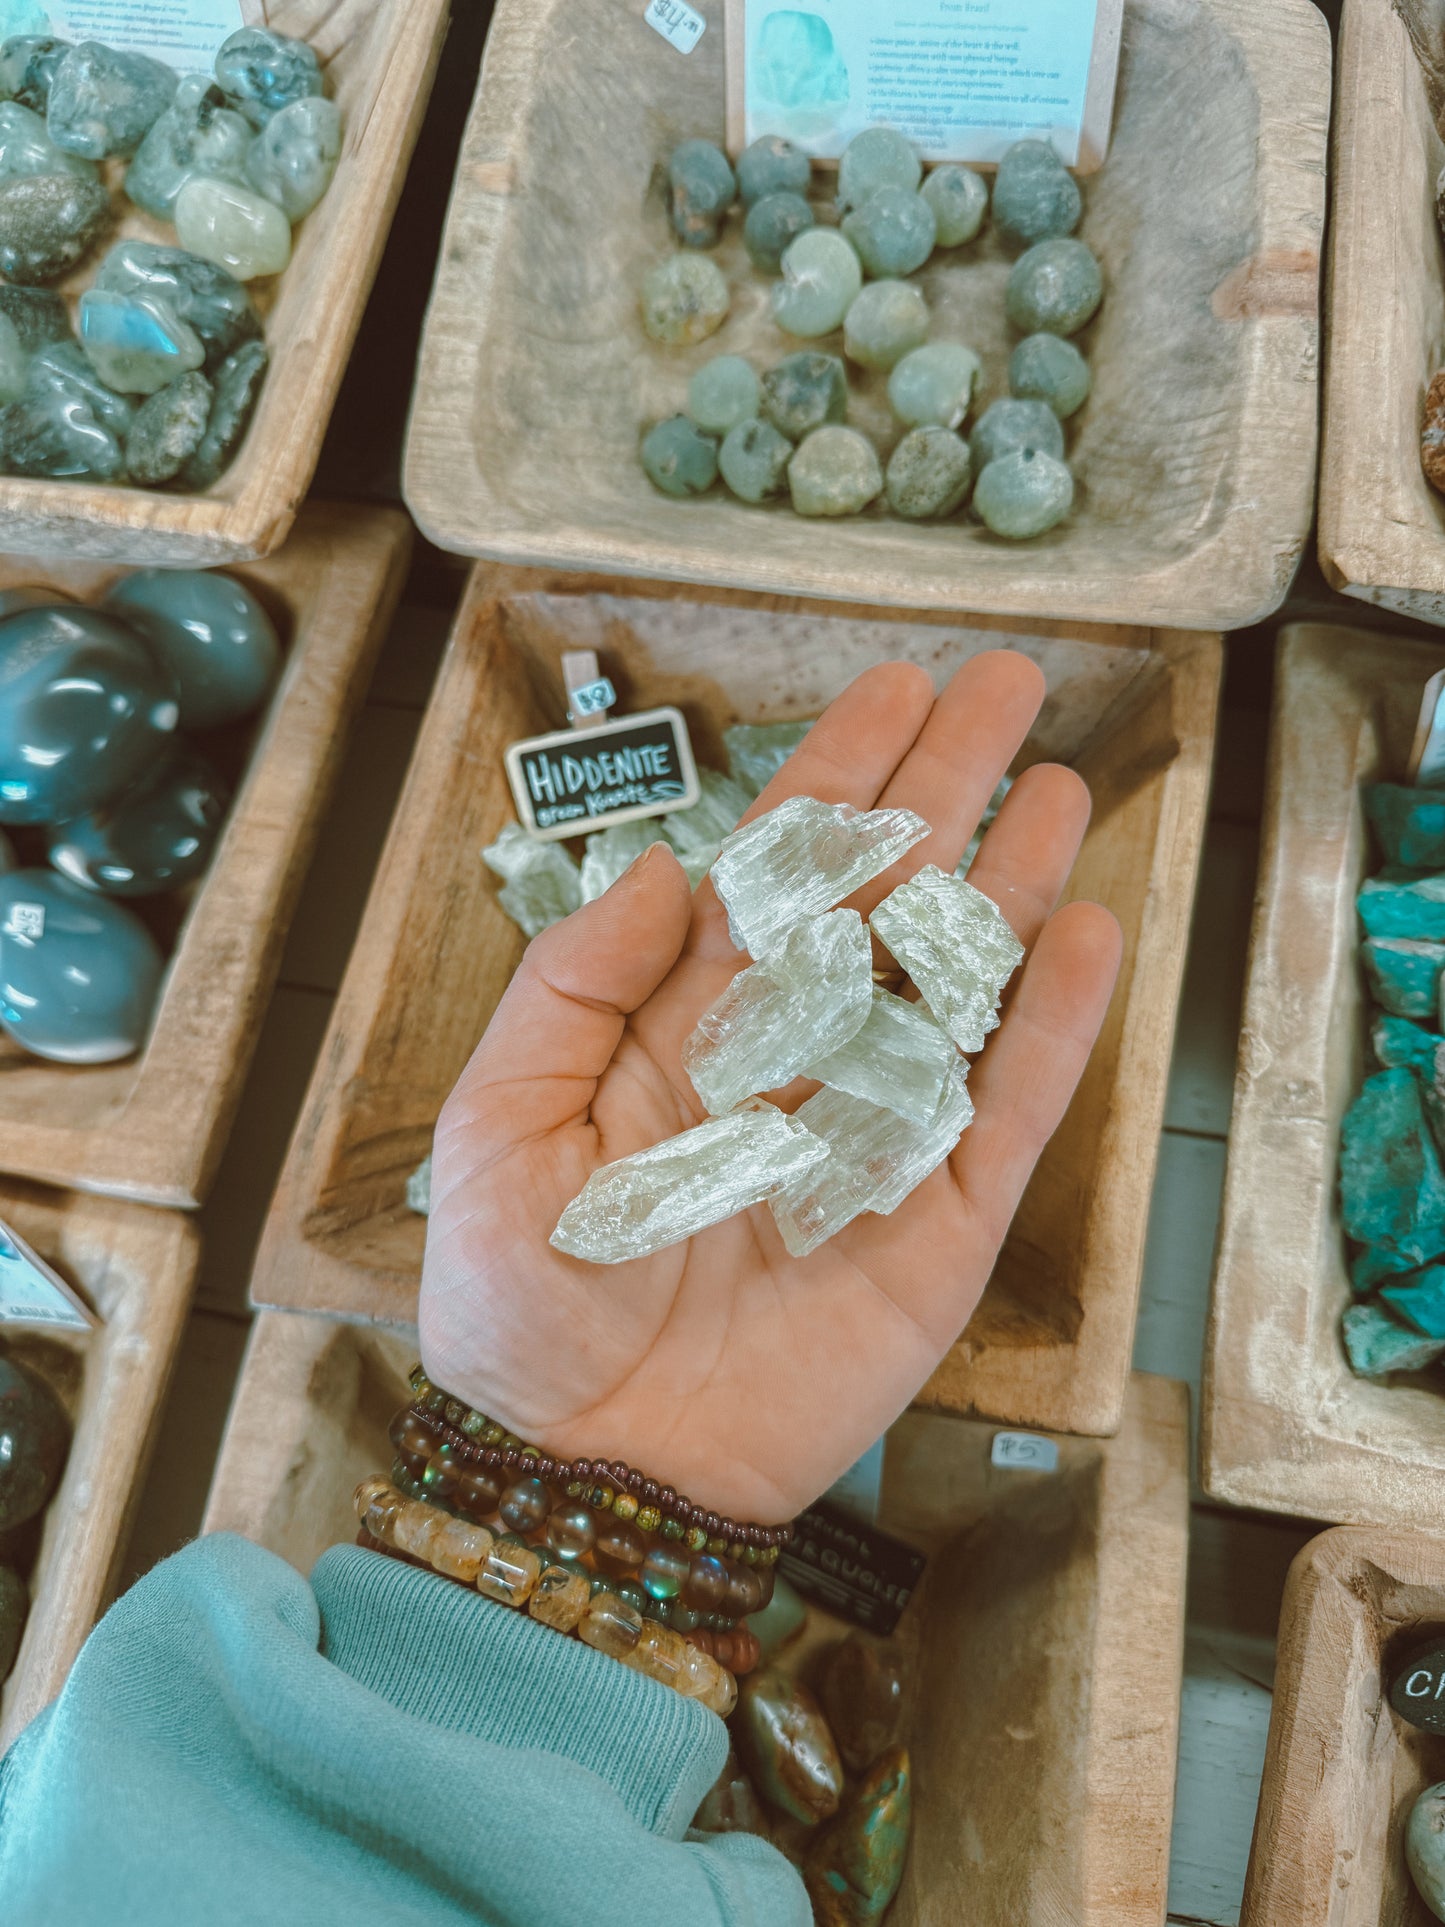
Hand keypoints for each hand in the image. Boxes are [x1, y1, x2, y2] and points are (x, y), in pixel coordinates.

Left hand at [420, 654, 1121, 1523]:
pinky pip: (1008, 1112)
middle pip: (881, 903)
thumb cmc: (522, 1304)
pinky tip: (1082, 934)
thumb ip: (569, 989)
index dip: (835, 779)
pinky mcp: (936, 1224)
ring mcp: (871, 1137)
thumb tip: (658, 870)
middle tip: (1001, 686)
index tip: (889, 691)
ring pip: (955, 987)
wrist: (589, 1466)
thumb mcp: (497, 1126)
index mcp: (686, 1029)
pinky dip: (1050, 1027)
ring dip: (1009, 886)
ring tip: (1055, 783)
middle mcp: (791, 1064)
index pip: (777, 879)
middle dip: (939, 791)